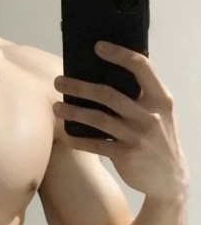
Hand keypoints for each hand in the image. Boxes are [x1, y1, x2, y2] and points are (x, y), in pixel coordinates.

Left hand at [52, 40, 189, 201]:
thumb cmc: (158, 140)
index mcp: (161, 99)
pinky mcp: (126, 155)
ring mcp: (137, 136)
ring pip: (98, 119)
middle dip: (80, 86)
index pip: (142, 67)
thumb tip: (109, 77)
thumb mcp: (160, 114)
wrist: (169, 178)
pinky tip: (66, 136)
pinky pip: (96, 145)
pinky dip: (79, 140)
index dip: (120, 54)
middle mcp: (150, 115)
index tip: (98, 47)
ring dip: (74, 111)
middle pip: (109, 94)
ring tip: (56, 107)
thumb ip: (142, 97)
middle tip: (58, 80)